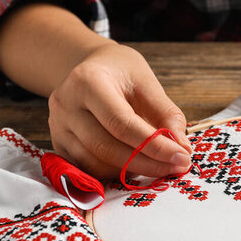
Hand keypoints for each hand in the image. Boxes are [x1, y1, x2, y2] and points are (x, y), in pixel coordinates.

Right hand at [48, 43, 192, 178]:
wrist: (92, 68)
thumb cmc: (122, 73)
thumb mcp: (148, 83)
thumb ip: (167, 115)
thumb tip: (182, 149)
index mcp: (87, 82)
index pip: (121, 123)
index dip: (154, 146)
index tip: (181, 157)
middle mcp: (65, 105)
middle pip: (106, 148)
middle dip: (147, 163)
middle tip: (177, 168)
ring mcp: (57, 127)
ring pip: (96, 163)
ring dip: (132, 171)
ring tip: (160, 166)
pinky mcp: (58, 145)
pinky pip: (88, 169)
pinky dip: (115, 173)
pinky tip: (136, 165)